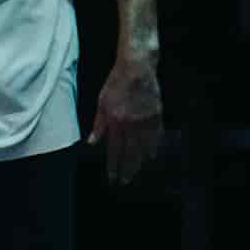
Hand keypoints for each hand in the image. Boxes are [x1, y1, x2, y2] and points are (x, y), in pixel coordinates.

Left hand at [91, 50, 166, 185]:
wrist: (137, 68)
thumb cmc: (115, 84)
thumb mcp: (102, 103)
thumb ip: (98, 124)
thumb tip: (92, 142)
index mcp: (116, 122)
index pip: (114, 150)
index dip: (114, 166)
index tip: (113, 178)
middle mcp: (131, 125)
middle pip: (130, 153)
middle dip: (127, 169)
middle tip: (125, 182)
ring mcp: (146, 121)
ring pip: (144, 147)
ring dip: (140, 162)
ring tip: (137, 172)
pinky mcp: (157, 115)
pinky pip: (156, 136)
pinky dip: (154, 147)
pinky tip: (152, 155)